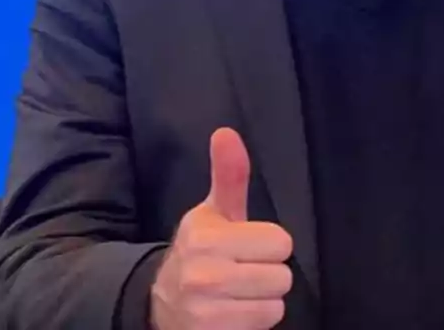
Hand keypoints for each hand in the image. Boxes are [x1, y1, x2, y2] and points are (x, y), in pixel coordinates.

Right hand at [150, 127, 293, 328]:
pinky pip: (263, 326)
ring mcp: (205, 313)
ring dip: (262, 301)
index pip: (282, 242)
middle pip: (283, 276)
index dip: (270, 245)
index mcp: (206, 239)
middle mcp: (204, 276)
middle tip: (243, 272)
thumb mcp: (214, 213)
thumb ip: (230, 175)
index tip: (247, 247)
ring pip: (275, 306)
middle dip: (268, 274)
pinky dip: (253, 323)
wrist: (160, 304)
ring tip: (238, 294)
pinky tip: (233, 315)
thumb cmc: (201, 252)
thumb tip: (226, 132)